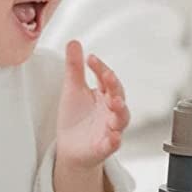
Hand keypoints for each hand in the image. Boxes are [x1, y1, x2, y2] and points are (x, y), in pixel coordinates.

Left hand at [55, 40, 129, 168]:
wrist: (71, 148)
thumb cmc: (76, 118)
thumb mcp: (72, 90)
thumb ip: (74, 68)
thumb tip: (74, 43)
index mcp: (104, 95)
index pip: (107, 79)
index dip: (101, 68)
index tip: (90, 58)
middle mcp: (111, 111)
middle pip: (118, 96)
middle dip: (115, 86)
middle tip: (108, 76)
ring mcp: (110, 129)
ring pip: (121, 119)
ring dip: (120, 111)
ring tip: (115, 103)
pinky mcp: (105, 146)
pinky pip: (112, 143)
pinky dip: (114, 140)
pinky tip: (113, 136)